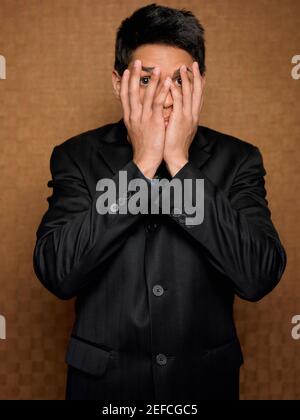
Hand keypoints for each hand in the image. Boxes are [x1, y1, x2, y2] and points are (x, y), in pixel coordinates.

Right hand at [120, 59, 171, 178]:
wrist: (145, 160)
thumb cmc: (142, 148)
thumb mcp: (135, 132)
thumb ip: (135, 122)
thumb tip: (133, 117)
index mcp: (129, 118)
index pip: (125, 96)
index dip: (125, 83)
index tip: (126, 71)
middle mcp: (134, 116)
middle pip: (132, 92)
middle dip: (133, 76)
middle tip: (136, 62)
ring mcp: (144, 118)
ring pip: (146, 95)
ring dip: (151, 80)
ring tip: (156, 68)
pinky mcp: (154, 121)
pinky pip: (158, 103)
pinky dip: (162, 91)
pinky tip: (167, 82)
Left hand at [164, 61, 204, 176]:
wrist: (176, 157)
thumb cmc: (175, 146)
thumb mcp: (180, 130)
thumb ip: (179, 119)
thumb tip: (175, 113)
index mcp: (193, 117)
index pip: (198, 98)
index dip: (200, 85)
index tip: (200, 74)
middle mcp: (193, 115)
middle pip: (198, 92)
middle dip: (196, 77)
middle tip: (195, 64)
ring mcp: (187, 117)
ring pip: (189, 94)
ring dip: (187, 79)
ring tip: (184, 68)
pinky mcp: (179, 120)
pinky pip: (178, 102)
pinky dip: (176, 91)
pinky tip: (172, 82)